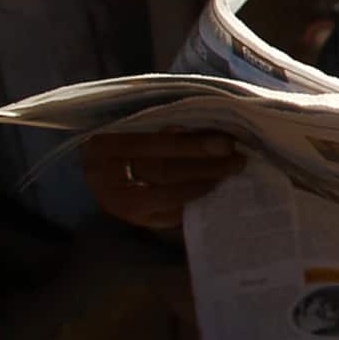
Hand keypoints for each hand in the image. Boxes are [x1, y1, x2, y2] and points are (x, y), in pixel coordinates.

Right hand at [83, 128, 247, 233]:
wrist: (109, 162)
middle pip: (162, 171)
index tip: (226, 143)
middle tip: (237, 160)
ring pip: (167, 195)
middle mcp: (101, 175)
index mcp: (101, 143)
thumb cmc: (131, 132)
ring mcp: (115, 201)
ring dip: (205, 183)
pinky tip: (215, 189)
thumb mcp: (141, 122)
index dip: (190, 145)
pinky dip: (195, 201)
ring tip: (231, 172)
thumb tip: (211, 130)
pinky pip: (169, 214)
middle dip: (205, 165)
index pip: (151, 144)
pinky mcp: (133, 218)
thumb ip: (168, 124)